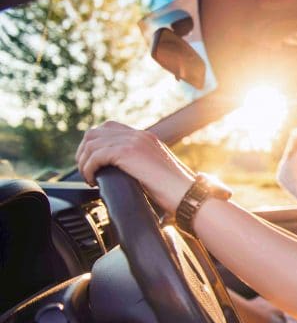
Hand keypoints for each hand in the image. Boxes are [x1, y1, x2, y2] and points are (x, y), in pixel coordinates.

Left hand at [75, 121, 193, 212]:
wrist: (187, 194)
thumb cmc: (175, 191)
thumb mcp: (156, 171)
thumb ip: (141, 165)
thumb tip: (124, 175)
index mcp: (145, 138)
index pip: (110, 128)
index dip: (96, 144)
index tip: (92, 162)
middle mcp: (139, 135)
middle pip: (96, 132)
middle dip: (84, 152)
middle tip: (86, 171)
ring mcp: (134, 141)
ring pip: (92, 143)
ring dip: (84, 162)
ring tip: (88, 177)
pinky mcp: (128, 152)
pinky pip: (96, 155)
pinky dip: (88, 168)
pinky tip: (92, 180)